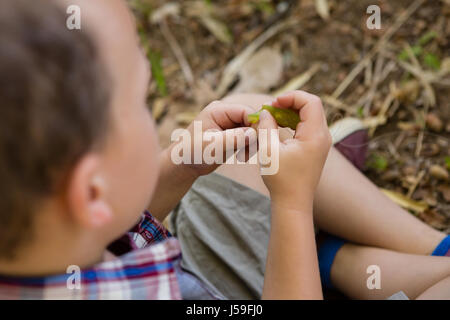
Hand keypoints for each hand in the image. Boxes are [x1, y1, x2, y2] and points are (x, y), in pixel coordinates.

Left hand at [168, 100, 255, 176]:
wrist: (184, 164)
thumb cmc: (192, 153)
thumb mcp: (212, 146)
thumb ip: (233, 138)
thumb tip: (253, 133)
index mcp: (218, 110)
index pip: (245, 111)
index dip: (255, 124)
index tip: (257, 141)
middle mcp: (226, 114)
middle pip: (251, 120)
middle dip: (254, 136)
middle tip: (248, 153)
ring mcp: (230, 124)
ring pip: (252, 130)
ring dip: (252, 144)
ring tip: (243, 157)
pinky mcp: (233, 134)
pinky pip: (249, 137)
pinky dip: (249, 147)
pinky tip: (241, 157)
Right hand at [257, 90, 331, 209]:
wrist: (293, 202)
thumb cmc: (281, 179)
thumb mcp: (269, 150)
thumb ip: (267, 126)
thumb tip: (266, 112)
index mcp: (315, 135)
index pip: (310, 102)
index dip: (292, 97)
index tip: (273, 103)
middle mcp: (323, 136)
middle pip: (312, 106)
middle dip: (290, 102)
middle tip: (271, 109)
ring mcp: (321, 142)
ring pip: (309, 115)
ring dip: (291, 112)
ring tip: (272, 117)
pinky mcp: (316, 148)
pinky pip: (307, 126)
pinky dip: (293, 121)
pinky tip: (279, 127)